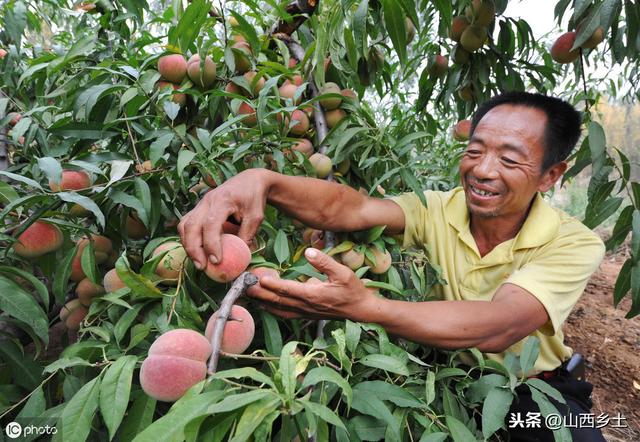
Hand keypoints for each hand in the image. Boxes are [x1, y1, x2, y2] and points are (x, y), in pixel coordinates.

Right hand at [178, 168, 268, 268]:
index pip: (211, 224)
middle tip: (202, 266)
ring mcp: (201, 204)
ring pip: (184, 225)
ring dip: (188, 245)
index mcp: (223, 200)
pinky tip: (196, 251)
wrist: (250, 180)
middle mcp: (207, 200)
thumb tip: (240, 258)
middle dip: (193, 248)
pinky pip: (186, 224)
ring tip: (198, 262)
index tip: (216, 260)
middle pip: (191, 225)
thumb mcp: (256, 217)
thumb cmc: (254, 199)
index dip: (211, 244)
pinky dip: (188, 238)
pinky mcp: (199, 208)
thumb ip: (247, 235)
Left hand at [248, 248, 380, 321]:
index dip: (272, 285)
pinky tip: (261, 304)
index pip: (288, 290)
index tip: (258, 278)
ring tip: (245, 294)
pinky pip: (283, 313)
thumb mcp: (343, 272)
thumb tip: (308, 251)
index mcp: (313, 295)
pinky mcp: (304, 314)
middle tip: (242, 286)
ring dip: (260, 302)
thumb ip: (325, 262)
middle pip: (276, 301)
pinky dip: (270, 309)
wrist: (360, 310)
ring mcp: (304, 312)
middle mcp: (305, 306)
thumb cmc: (353, 290)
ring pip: (277, 308)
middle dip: (258, 294)